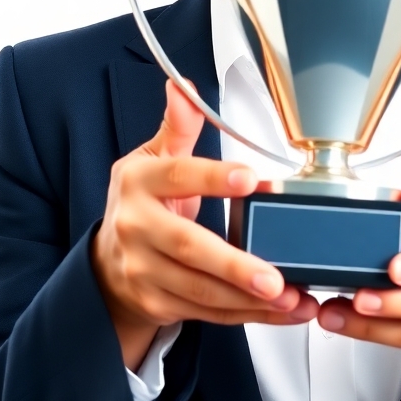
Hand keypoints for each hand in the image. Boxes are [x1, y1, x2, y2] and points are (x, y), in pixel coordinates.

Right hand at [92, 79, 317, 368]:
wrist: (107, 261)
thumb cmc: (143, 203)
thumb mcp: (155, 158)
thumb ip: (178, 126)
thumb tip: (182, 87)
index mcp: (139, 181)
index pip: (178, 175)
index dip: (213, 178)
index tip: (251, 179)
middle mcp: (137, 227)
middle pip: (188, 247)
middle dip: (235, 266)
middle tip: (275, 276)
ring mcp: (143, 270)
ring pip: (201, 290)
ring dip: (250, 299)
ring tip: (292, 298)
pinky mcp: (157, 302)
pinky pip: (208, 312)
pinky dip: (247, 314)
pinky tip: (281, 310)